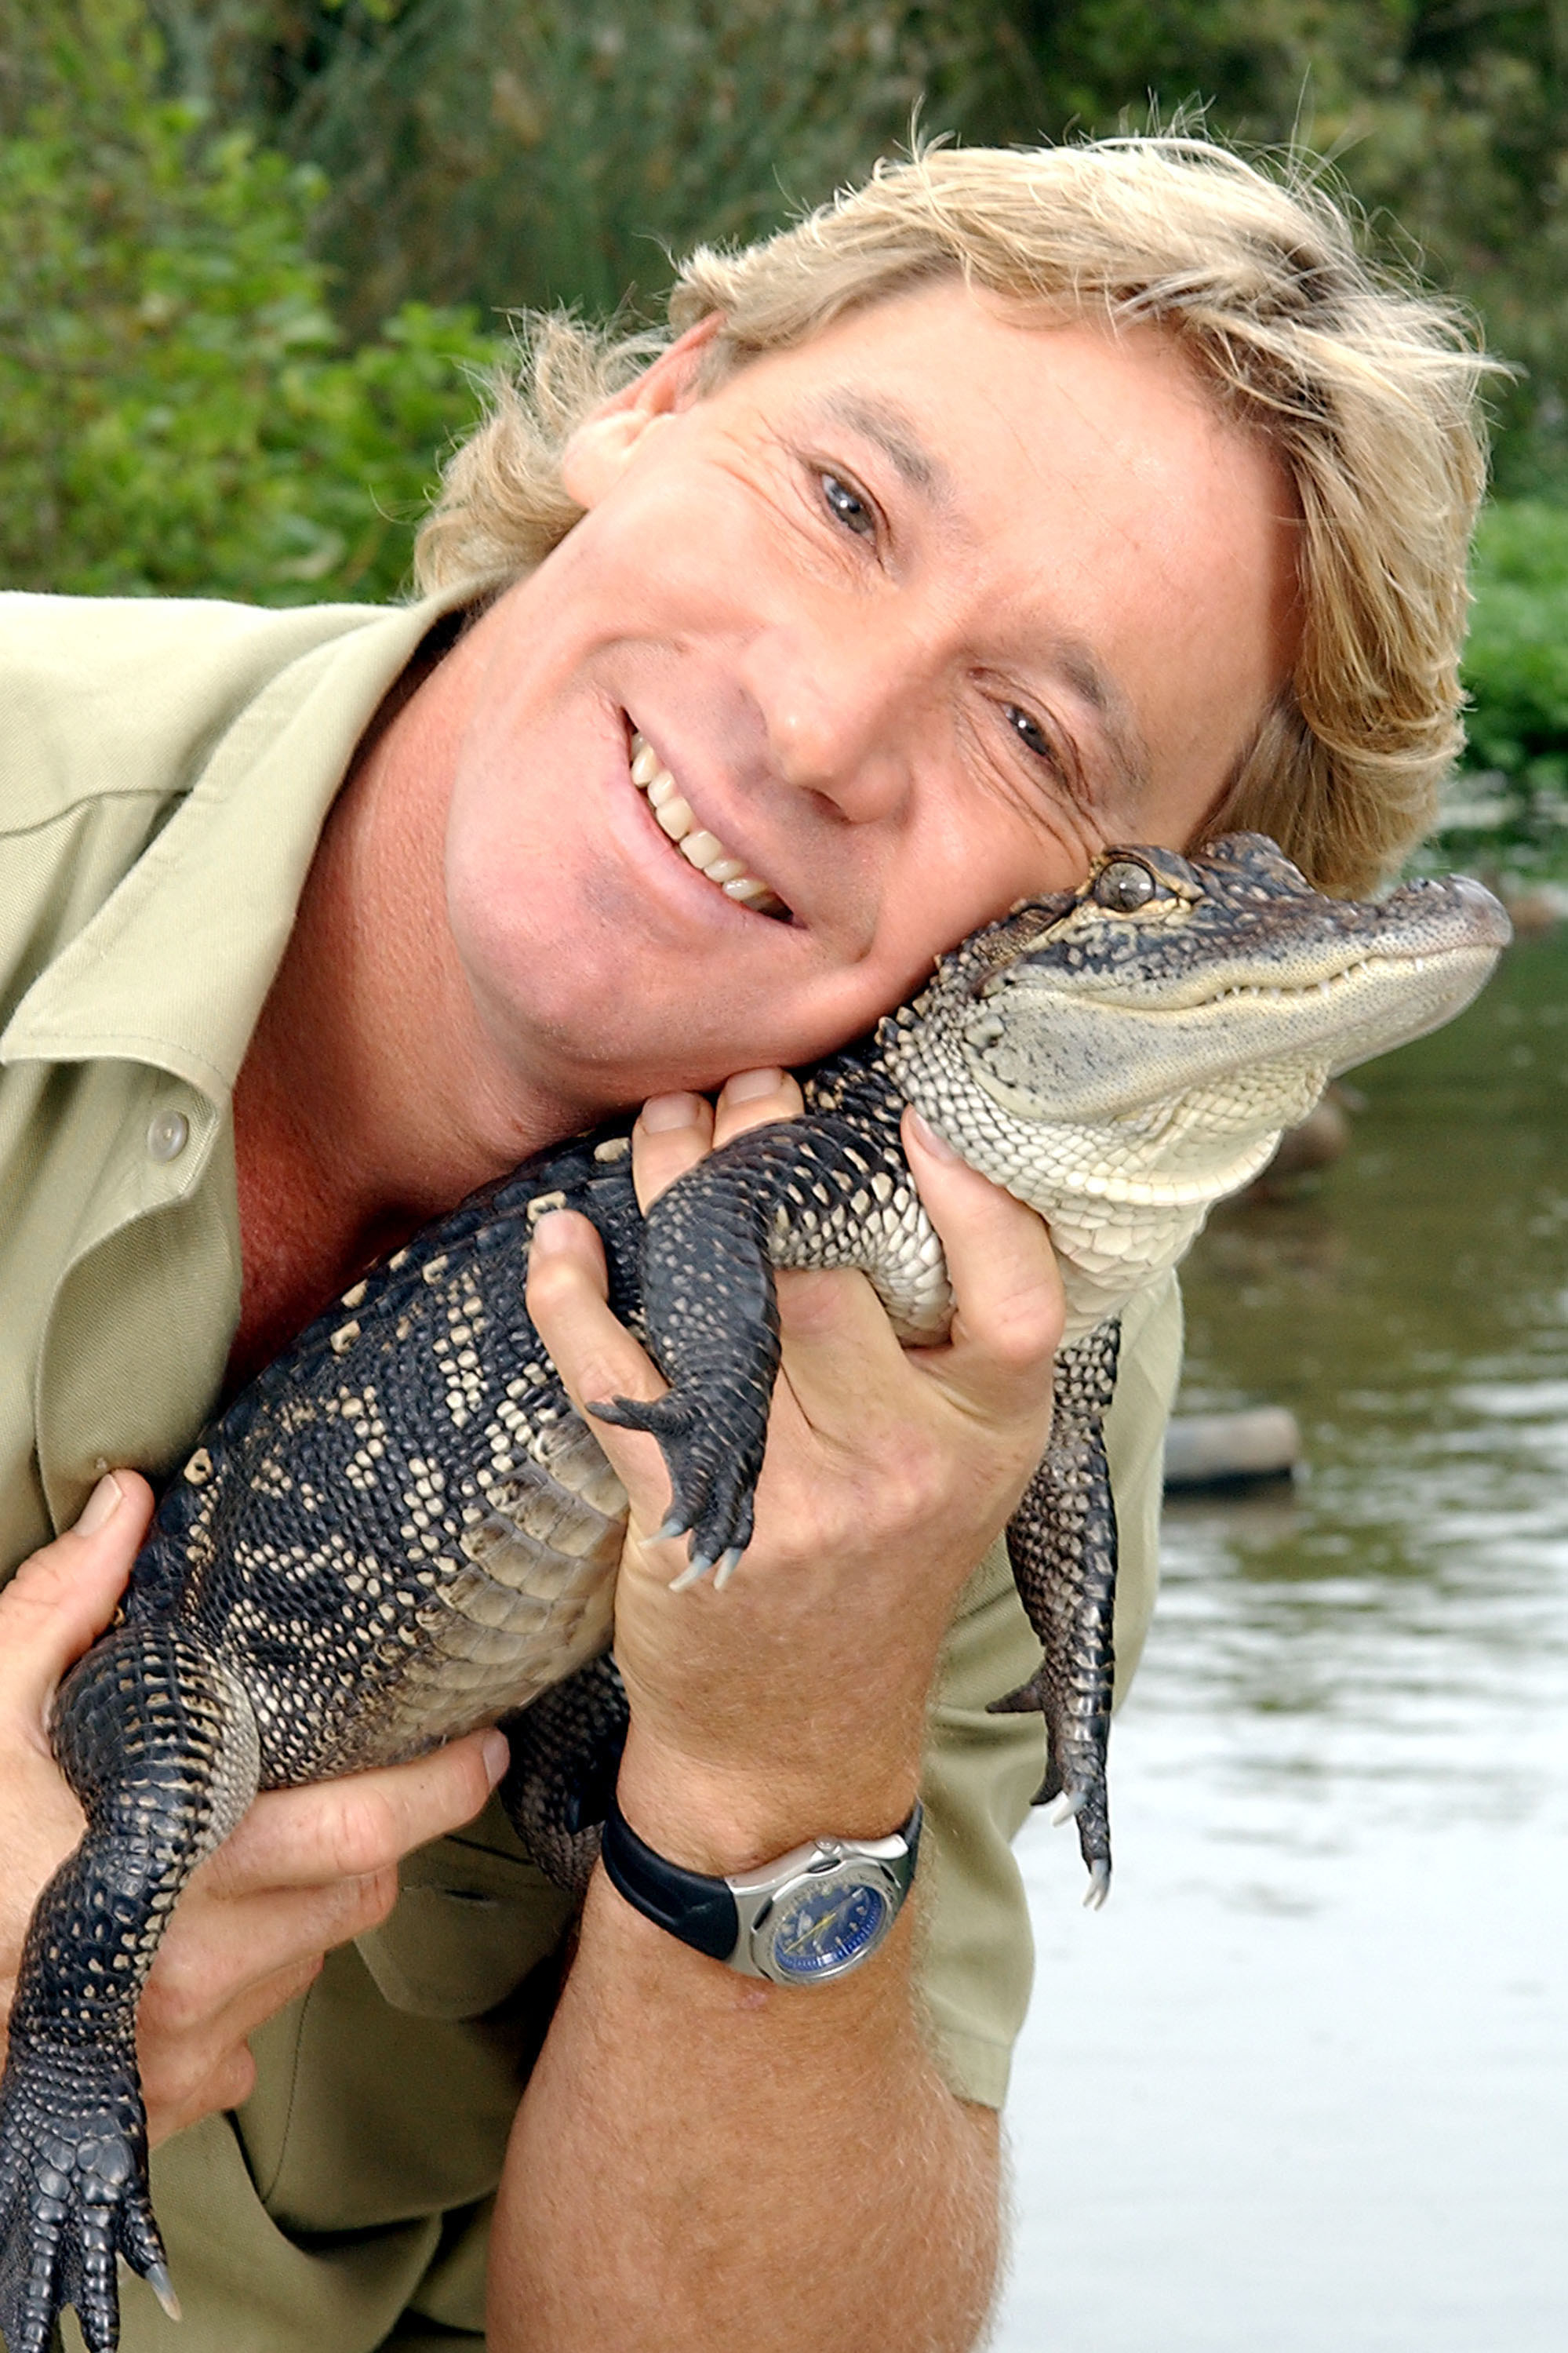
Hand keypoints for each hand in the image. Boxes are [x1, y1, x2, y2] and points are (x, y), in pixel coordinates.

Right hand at [0, 1475, 507, 2144]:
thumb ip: (60, 1607)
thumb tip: (127, 1502)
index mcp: (167, 1862)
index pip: (354, 1830)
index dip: (435, 1788)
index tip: (484, 1742)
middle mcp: (189, 1965)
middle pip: (363, 1889)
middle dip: (397, 1829)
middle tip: (424, 1771)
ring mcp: (183, 2042)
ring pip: (321, 1952)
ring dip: (318, 1898)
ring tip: (268, 1844)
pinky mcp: (170, 2093)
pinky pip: (262, 2030)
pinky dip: (257, 1976)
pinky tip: (209, 1931)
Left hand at [525, 1069, 1063, 1869]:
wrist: (797, 1742)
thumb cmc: (879, 1574)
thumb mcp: (960, 1472)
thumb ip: (950, 1356)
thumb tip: (903, 1179)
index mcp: (990, 1435)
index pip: (1017, 1295)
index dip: (975, 1197)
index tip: (909, 1117)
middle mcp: (907, 1461)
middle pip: (830, 1271)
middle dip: (771, 1158)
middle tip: (743, 1089)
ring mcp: (798, 1493)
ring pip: (723, 1301)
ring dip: (672, 1193)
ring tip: (659, 1125)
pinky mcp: (692, 1517)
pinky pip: (621, 1381)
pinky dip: (572, 1301)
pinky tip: (556, 1238)